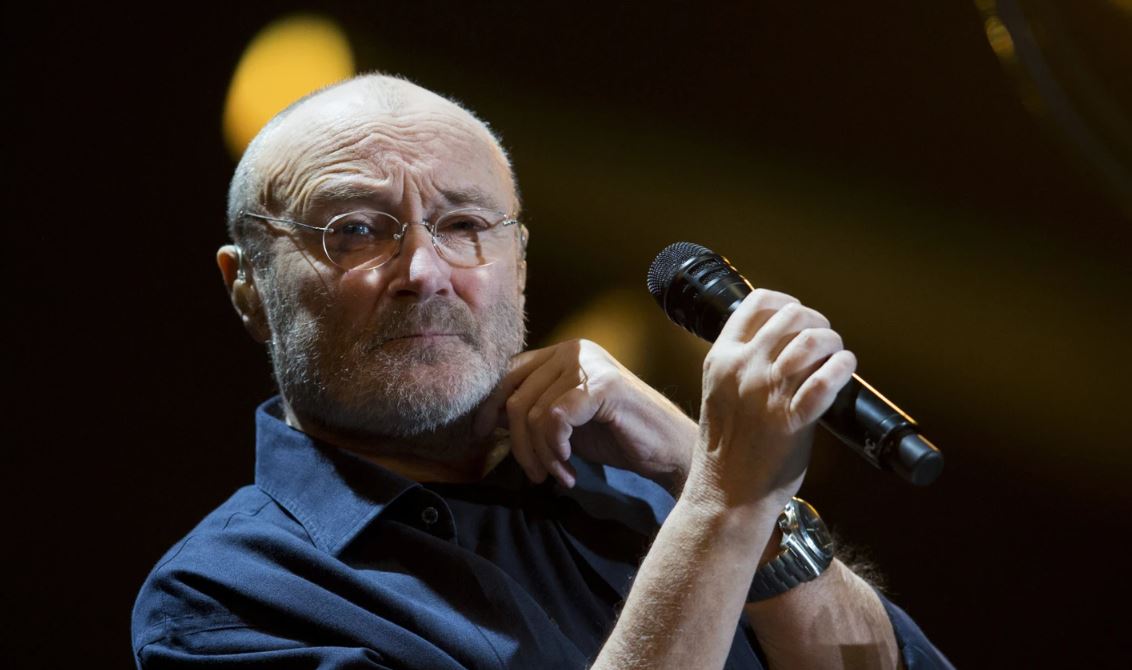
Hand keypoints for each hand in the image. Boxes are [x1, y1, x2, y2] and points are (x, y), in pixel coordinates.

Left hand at [474, 339, 697, 489]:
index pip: (510, 373)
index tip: (480, 435)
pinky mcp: (602, 386)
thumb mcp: (566, 420)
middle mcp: (575, 349)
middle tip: (536, 475)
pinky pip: (554, 420)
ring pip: (534, 414)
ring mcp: (589, 364)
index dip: (490, 405)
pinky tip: (571, 468)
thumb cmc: (619, 436)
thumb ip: (533, 410)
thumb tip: (487, 416)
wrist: (668, 449)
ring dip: (541, 456)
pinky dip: (556, 451)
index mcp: (564, 352)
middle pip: (517, 397)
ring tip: (559, 474)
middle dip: (520, 445)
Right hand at [689, 289, 856, 510]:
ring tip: (837, 356)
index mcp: (721, 359)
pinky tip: (845, 368)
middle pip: (792, 316)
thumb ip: (742, 366)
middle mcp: (743, 369)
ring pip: (811, 341)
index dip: (786, 302)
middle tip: (825, 341)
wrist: (725, 495)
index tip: (797, 315)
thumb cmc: (725, 449)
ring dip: (833, 343)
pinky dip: (842, 368)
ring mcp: (766, 394)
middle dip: (817, 323)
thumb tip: (784, 344)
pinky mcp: (791, 420)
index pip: (757, 303)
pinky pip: (825, 382)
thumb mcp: (720, 393)